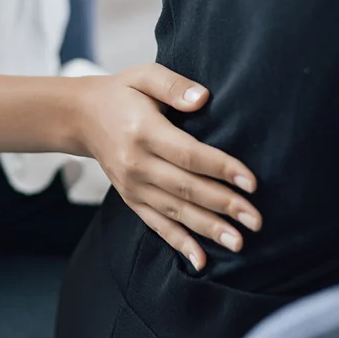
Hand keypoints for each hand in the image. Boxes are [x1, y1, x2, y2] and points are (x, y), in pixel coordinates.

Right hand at [70, 64, 260, 270]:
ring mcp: (132, 186)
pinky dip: (179, 243)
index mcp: (143, 132)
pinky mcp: (131, 199)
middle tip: (256, 220)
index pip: (188, 154)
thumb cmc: (122, 93)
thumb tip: (203, 98)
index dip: (221, 168)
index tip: (250, 181)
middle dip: (223, 205)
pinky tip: (201, 261)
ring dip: (208, 229)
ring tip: (238, 243)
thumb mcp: (143, 76)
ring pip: (175, 212)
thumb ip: (173, 85)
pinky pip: (157, 225)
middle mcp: (136, 164)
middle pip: (186, 188)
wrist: (82, 117)